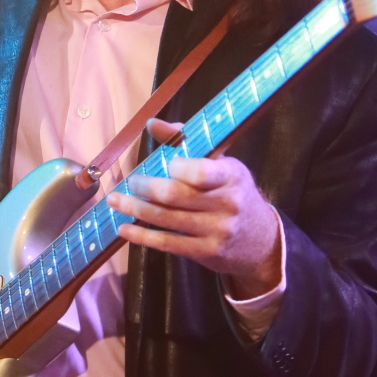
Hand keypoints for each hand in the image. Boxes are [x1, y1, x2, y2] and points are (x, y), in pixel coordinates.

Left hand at [106, 119, 281, 298]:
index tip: (167, 163)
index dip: (177, 167)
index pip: (201, 172)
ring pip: (166, 219)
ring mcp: (216, 231)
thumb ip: (187, 141)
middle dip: (144, 187)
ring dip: (135, 209)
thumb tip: (152, 123)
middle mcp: (226, 204)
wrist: (261, 240)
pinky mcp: (205, 252)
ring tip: (115, 201)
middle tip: (130, 183)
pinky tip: (124, 229)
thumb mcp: (221, 164)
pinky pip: (167, 243)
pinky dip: (142, 236)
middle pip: (175, 195)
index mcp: (231, 176)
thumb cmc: (233, 193)